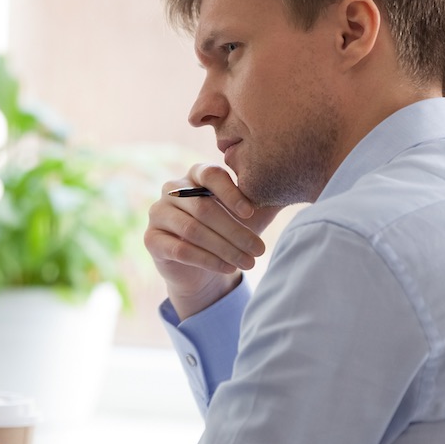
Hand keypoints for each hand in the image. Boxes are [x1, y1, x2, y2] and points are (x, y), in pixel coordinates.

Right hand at [143, 164, 280, 318]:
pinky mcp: (151, 239)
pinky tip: (228, 268)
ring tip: (249, 263)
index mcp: (195, 175)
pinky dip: (208, 260)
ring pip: (192, 230)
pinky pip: (179, 249)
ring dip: (224, 248)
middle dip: (234, 231)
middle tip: (259, 250)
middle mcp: (171, 189)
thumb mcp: (251, 214)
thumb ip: (266, 196)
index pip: (210, 175)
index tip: (251, 213)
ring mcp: (157, 213)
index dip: (231, 193)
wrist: (205, 267)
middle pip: (203, 207)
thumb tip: (293, 181)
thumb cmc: (230, 232)